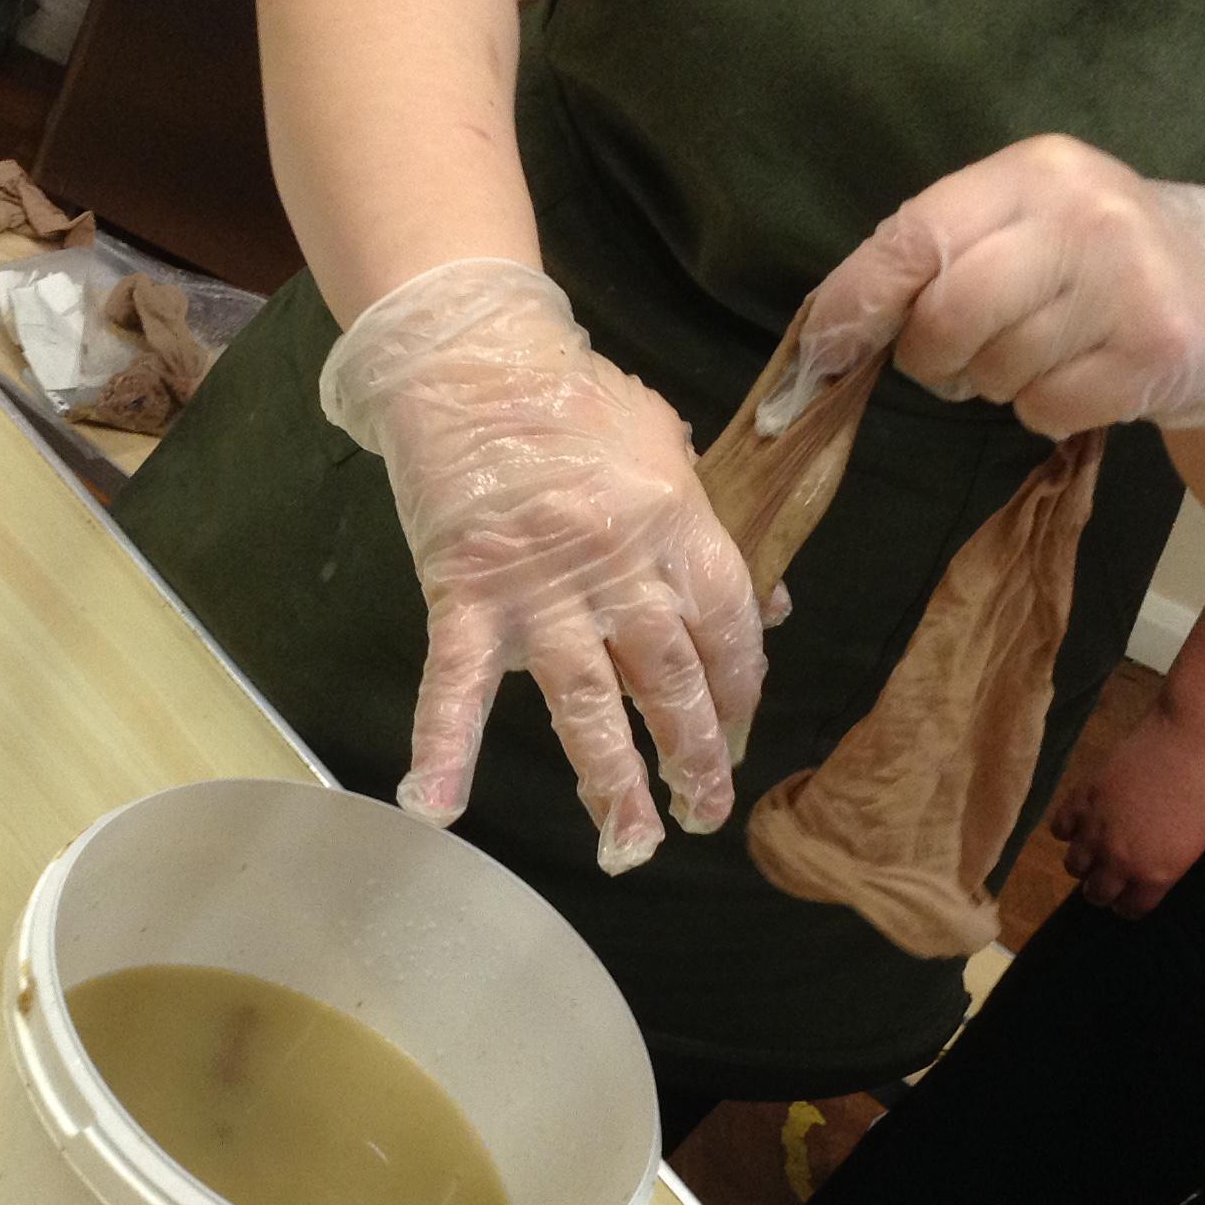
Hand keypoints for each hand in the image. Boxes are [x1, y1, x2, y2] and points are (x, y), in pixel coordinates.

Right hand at [320, 259, 765, 872]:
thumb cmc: (572, 398)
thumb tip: (768, 607)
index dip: (739, 691)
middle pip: (669, 681)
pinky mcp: (468, 596)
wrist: (471, 358)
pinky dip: (443, 747)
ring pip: (586, 705)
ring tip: (631, 845)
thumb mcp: (669, 448)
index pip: (727, 631)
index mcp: (677, 528)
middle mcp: (620, 569)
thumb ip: (714, 529)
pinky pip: (457, 684)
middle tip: (705, 812)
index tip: (742, 732)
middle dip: (695, 755)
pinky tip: (435, 805)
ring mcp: (541, 590)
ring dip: (611, 784)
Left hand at [758, 136, 1204, 440]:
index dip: (859, 299)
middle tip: (952, 357)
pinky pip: (1046, 408)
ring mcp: (1128, 284)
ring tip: (1041, 348)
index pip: (918, 234)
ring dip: (996, 381)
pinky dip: (1044, 408)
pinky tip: (1082, 373)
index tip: (824, 348)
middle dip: (931, 355)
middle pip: (951, 313)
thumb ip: (933, 254)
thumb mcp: (1018, 224)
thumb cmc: (1091, 261)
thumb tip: (833, 327)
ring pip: (998, 370)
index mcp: (1033, 172)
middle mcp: (1085, 216)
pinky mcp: (1154, 351)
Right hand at [1048, 701, 1204, 915]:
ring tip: (1092, 852)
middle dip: (1102, 890)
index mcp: (1155, 874)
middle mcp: (1120, 860)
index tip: (1131, 896)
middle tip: (1108, 878)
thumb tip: (1150, 869)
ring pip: (1073, 865)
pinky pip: (1059, 829)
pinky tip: (1081, 823)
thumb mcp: (1197, 842)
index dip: (1130, 905)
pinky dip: (1068, 830)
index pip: (1130, 909)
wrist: (1190, 741)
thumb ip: (1168, 864)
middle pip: (1096, 894)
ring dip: (1083, 863)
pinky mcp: (1081, 800)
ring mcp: (1096, 830)